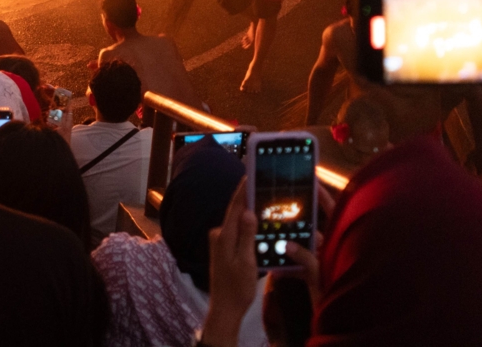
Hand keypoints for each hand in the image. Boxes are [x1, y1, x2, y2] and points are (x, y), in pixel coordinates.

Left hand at [196, 182, 258, 346]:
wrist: (224, 307)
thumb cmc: (237, 288)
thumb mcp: (246, 262)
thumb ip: (246, 236)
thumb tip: (248, 211)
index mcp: (224, 236)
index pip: (235, 207)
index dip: (243, 189)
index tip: (250, 173)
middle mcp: (219, 234)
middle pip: (235, 211)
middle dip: (247, 197)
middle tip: (261, 182)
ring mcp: (220, 241)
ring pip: (236, 221)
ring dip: (247, 210)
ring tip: (262, 197)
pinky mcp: (223, 247)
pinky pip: (236, 230)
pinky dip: (246, 223)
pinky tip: (257, 221)